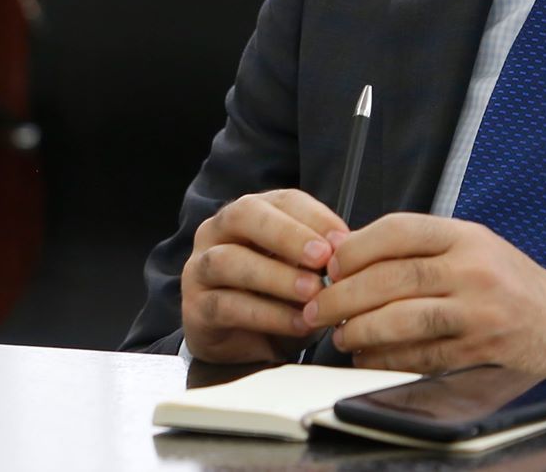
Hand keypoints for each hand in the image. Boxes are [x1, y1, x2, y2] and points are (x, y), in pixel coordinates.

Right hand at [181, 189, 347, 363]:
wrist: (244, 344)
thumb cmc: (278, 297)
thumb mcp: (303, 272)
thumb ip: (320, 258)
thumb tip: (350, 250)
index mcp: (251, 213)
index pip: (282, 199)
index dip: (314, 216)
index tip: (344, 240)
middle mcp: (218, 231)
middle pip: (245, 215)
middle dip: (287, 234)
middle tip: (322, 257)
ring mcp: (200, 268)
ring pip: (229, 260)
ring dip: (276, 276)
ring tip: (312, 294)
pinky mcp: (194, 308)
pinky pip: (227, 305)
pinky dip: (267, 314)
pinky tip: (297, 323)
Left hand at [300, 214, 545, 380]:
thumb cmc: (510, 284)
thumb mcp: (474, 246)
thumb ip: (422, 249)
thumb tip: (351, 255)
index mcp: (466, 236)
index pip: (399, 230)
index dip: (356, 247)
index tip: (331, 264)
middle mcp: (473, 269)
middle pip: (394, 278)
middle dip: (345, 295)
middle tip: (318, 307)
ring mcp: (478, 312)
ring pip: (403, 319)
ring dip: (361, 330)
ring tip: (339, 334)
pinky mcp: (478, 350)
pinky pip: (421, 356)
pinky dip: (387, 359)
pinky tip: (367, 357)